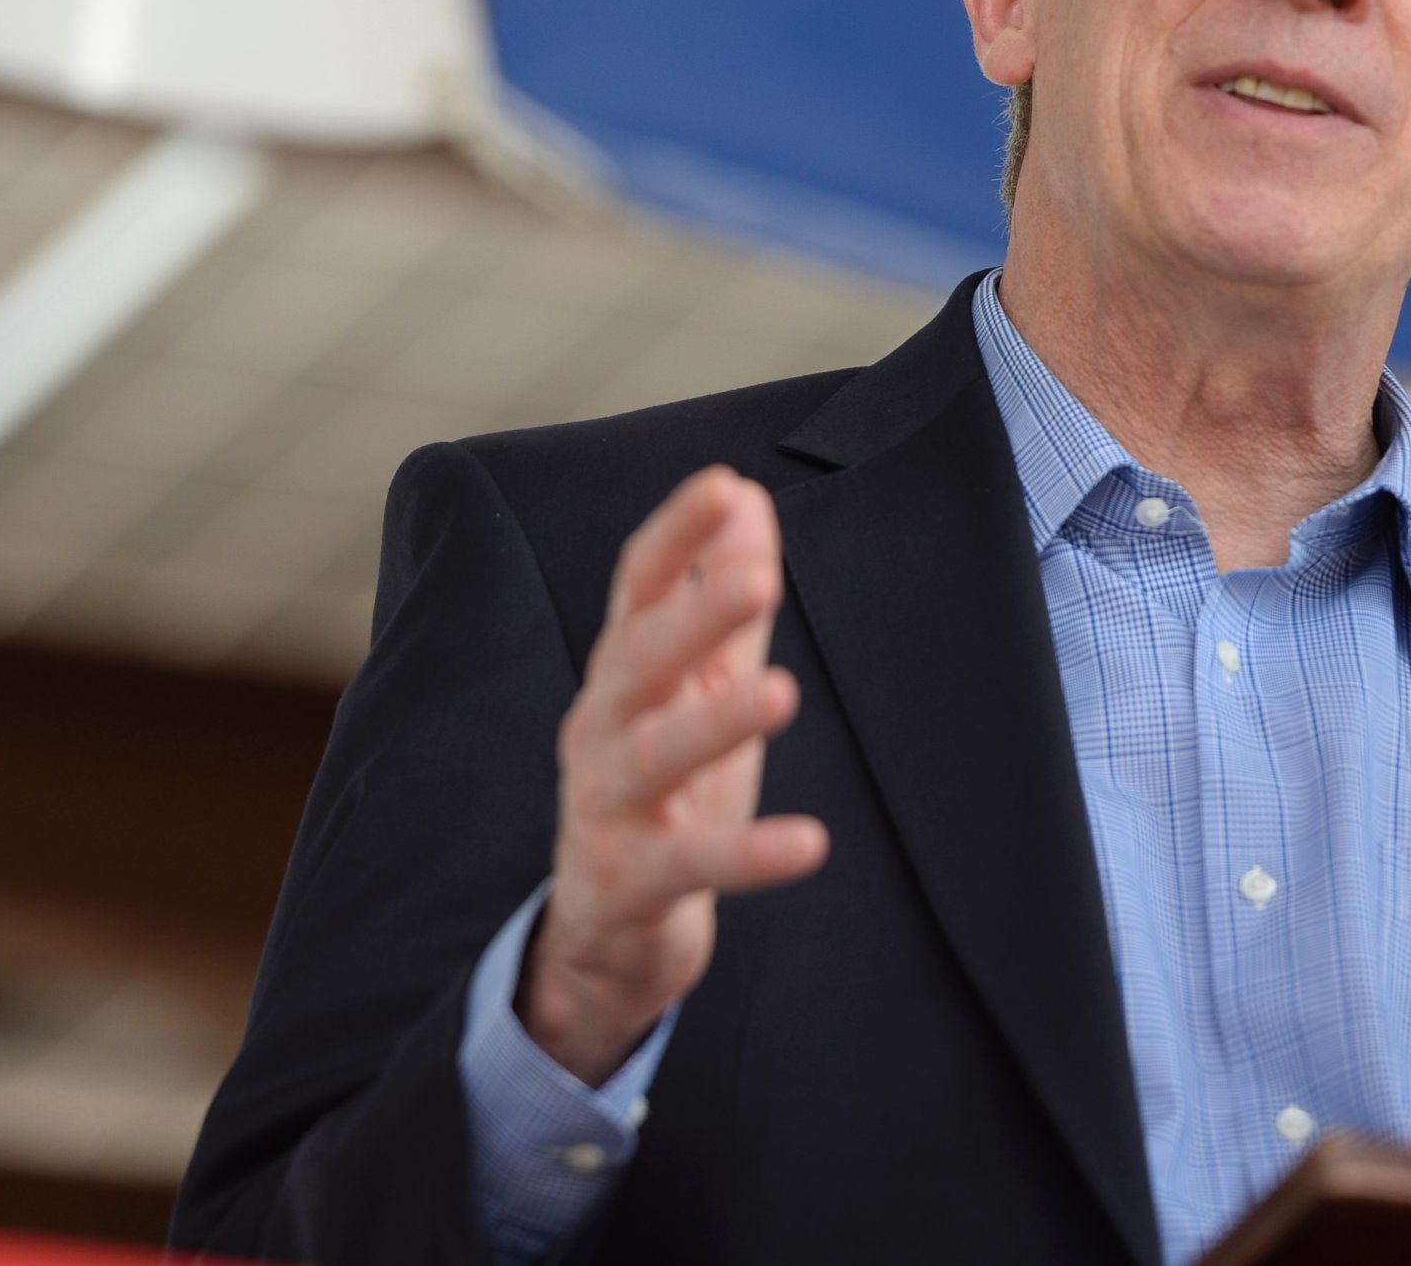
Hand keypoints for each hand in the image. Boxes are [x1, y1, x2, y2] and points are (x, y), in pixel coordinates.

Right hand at [520, 466, 829, 1084]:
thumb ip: (720, 596)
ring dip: (713, 724)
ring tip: (780, 693)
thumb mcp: (695, 684)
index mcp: (623, 671)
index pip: (636, 586)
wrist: (605, 927)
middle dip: (693, 617)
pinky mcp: (630, 880)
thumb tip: (749, 495)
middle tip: (758, 579)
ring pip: (652, 757)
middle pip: (639, 661)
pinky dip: (747, 856)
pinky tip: (809, 841)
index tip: (723, 484)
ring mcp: (607, 804)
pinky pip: (689, 865)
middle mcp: (601, 727)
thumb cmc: (662, 787)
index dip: (675, 535)